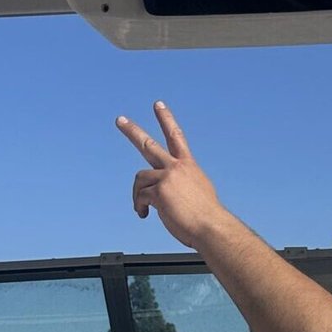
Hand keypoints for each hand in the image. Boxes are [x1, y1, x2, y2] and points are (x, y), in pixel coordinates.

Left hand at [118, 102, 231, 249]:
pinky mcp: (158, 191)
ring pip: (140, 178)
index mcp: (188, 165)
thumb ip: (183, 184)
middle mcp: (177, 167)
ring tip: (142, 208)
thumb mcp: (199, 191)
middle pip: (148, 144)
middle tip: (120, 120)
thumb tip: (170, 192)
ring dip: (138, 194)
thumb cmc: (207, 216)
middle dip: (132, 131)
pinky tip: (145, 215)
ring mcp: (167, 177)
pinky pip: (140, 197)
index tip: (158, 105)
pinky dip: (140, 207)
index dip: (166, 119)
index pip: (176, 136)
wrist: (211, 227)